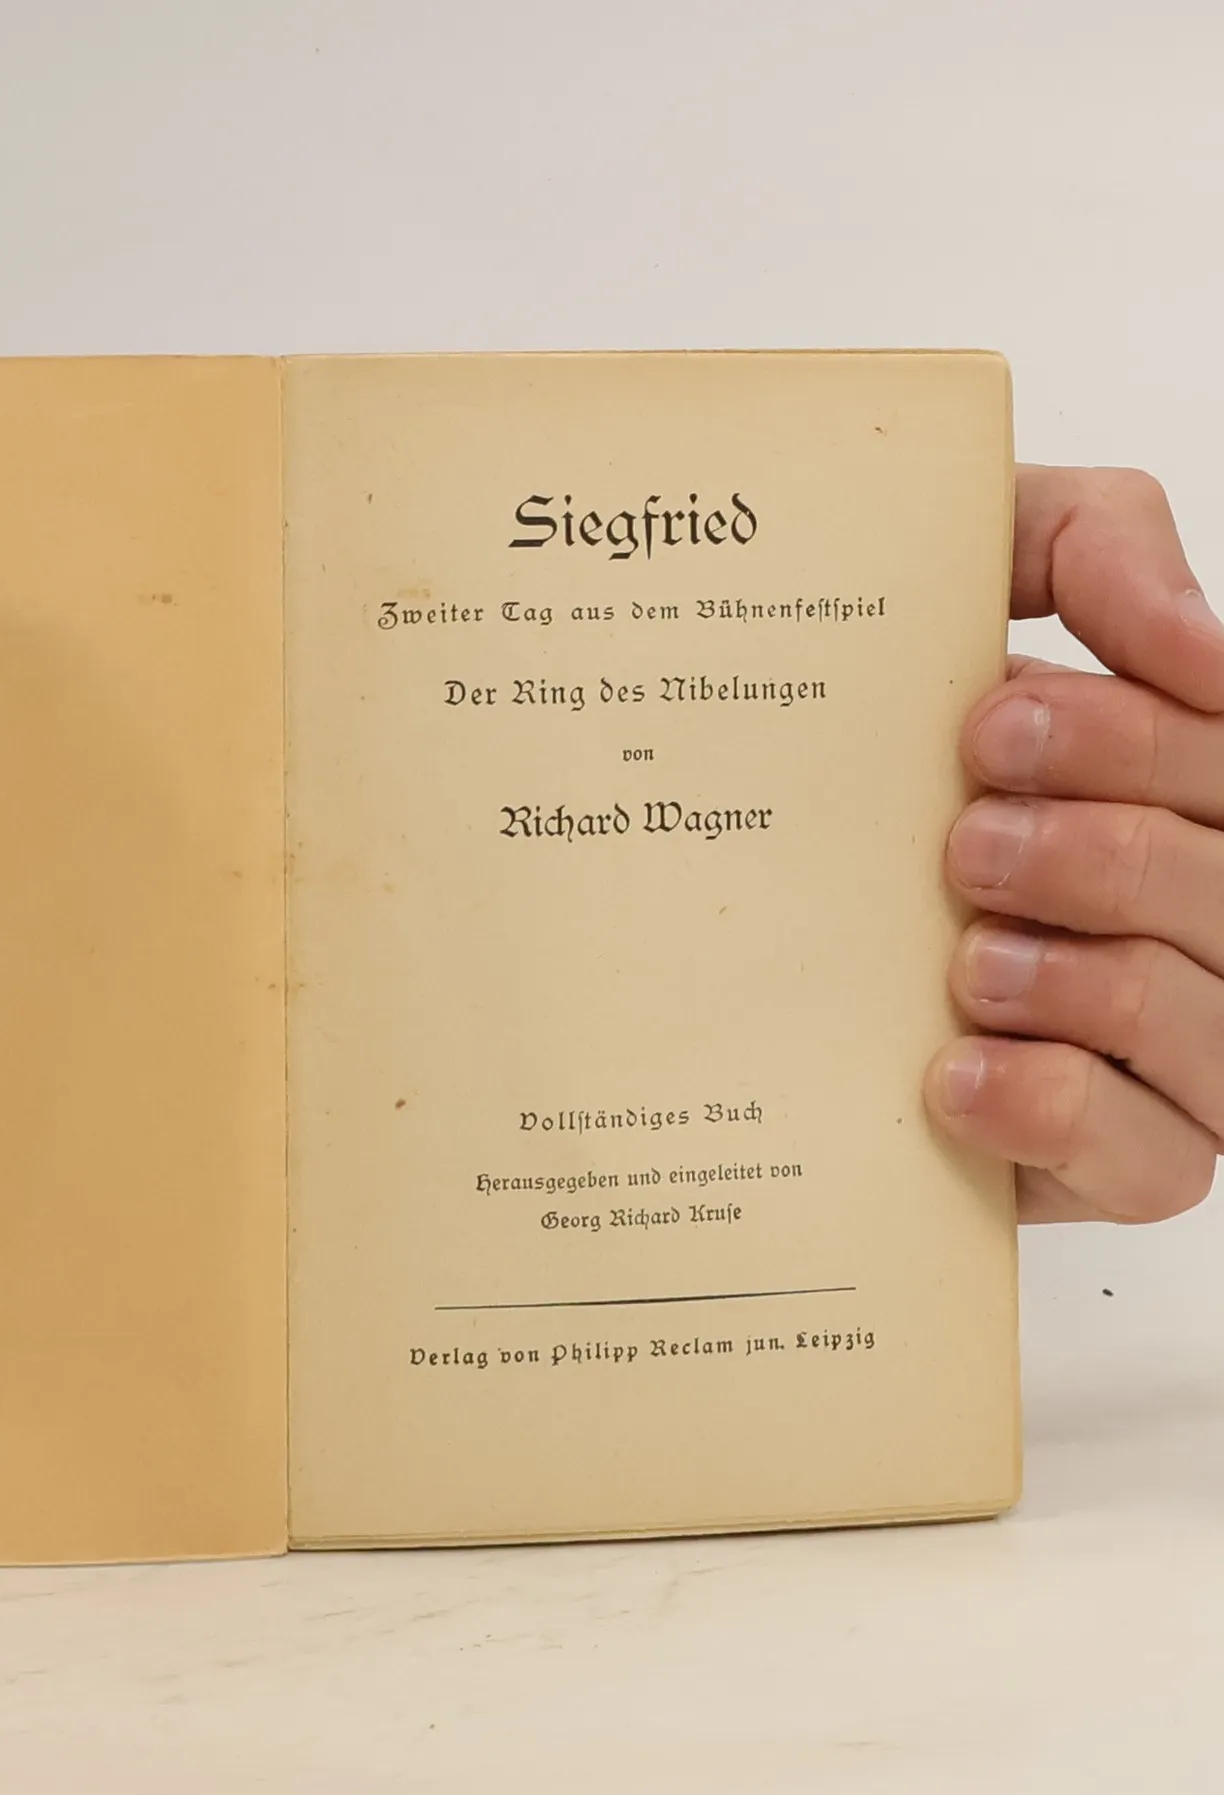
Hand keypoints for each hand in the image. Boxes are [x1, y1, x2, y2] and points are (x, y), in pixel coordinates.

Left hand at [927, 465, 1223, 1222]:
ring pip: (1208, 1024)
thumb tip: (1193, 640)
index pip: (1220, 756)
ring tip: (962, 957)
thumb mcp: (957, 582)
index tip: (989, 724)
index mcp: (1174, 780)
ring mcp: (1161, 1046)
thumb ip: (1085, 540)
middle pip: (1221, 886)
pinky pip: (1158, 1162)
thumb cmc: (860, 741)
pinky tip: (952, 1074)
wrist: (712, 914)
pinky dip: (1057, 1111)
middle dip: (1096, 854)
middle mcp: (1188, 909)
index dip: (1133, 739)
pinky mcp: (1108, 1158)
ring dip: (1078, 980)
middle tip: (963, 840)